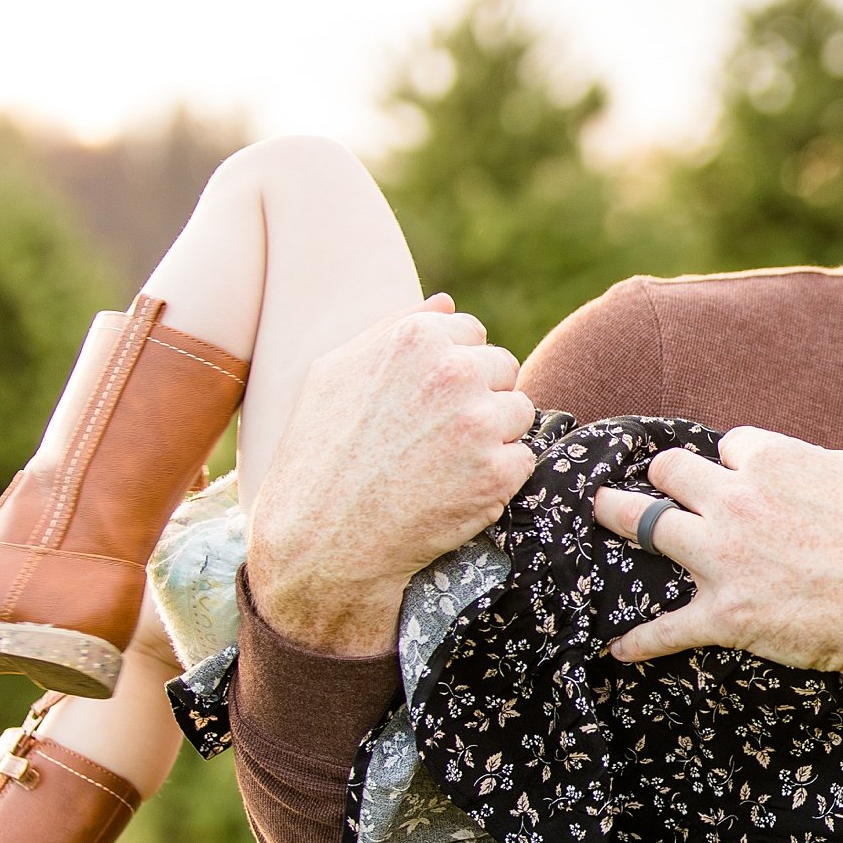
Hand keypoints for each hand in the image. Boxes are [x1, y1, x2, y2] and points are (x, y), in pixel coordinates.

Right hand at [247, 293, 534, 653]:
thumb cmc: (320, 453)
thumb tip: (447, 303)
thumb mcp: (336, 372)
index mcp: (417, 337)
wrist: (322, 538)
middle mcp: (454, 372)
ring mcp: (480, 423)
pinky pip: (522, 459)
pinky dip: (498, 477)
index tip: (425, 402)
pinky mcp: (498, 472)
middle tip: (435, 437)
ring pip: (520, 413)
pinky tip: (454, 489)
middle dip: (480, 397)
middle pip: (503, 369)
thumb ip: (396, 328)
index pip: (473, 334)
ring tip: (443, 463)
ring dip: (495, 436)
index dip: (453, 368)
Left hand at [589, 428, 842, 744]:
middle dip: (667, 476)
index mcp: (777, 461)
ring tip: (602, 512)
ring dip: (621, 517)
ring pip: (647, 524)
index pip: (731, 445)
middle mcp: (738, 500)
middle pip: (674, 470)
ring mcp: (724, 557)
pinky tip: (618, 648)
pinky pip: (663, 628)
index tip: (740, 475)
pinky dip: (639, 640)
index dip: (736, 462)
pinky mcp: (724, 616)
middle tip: (660, 483)